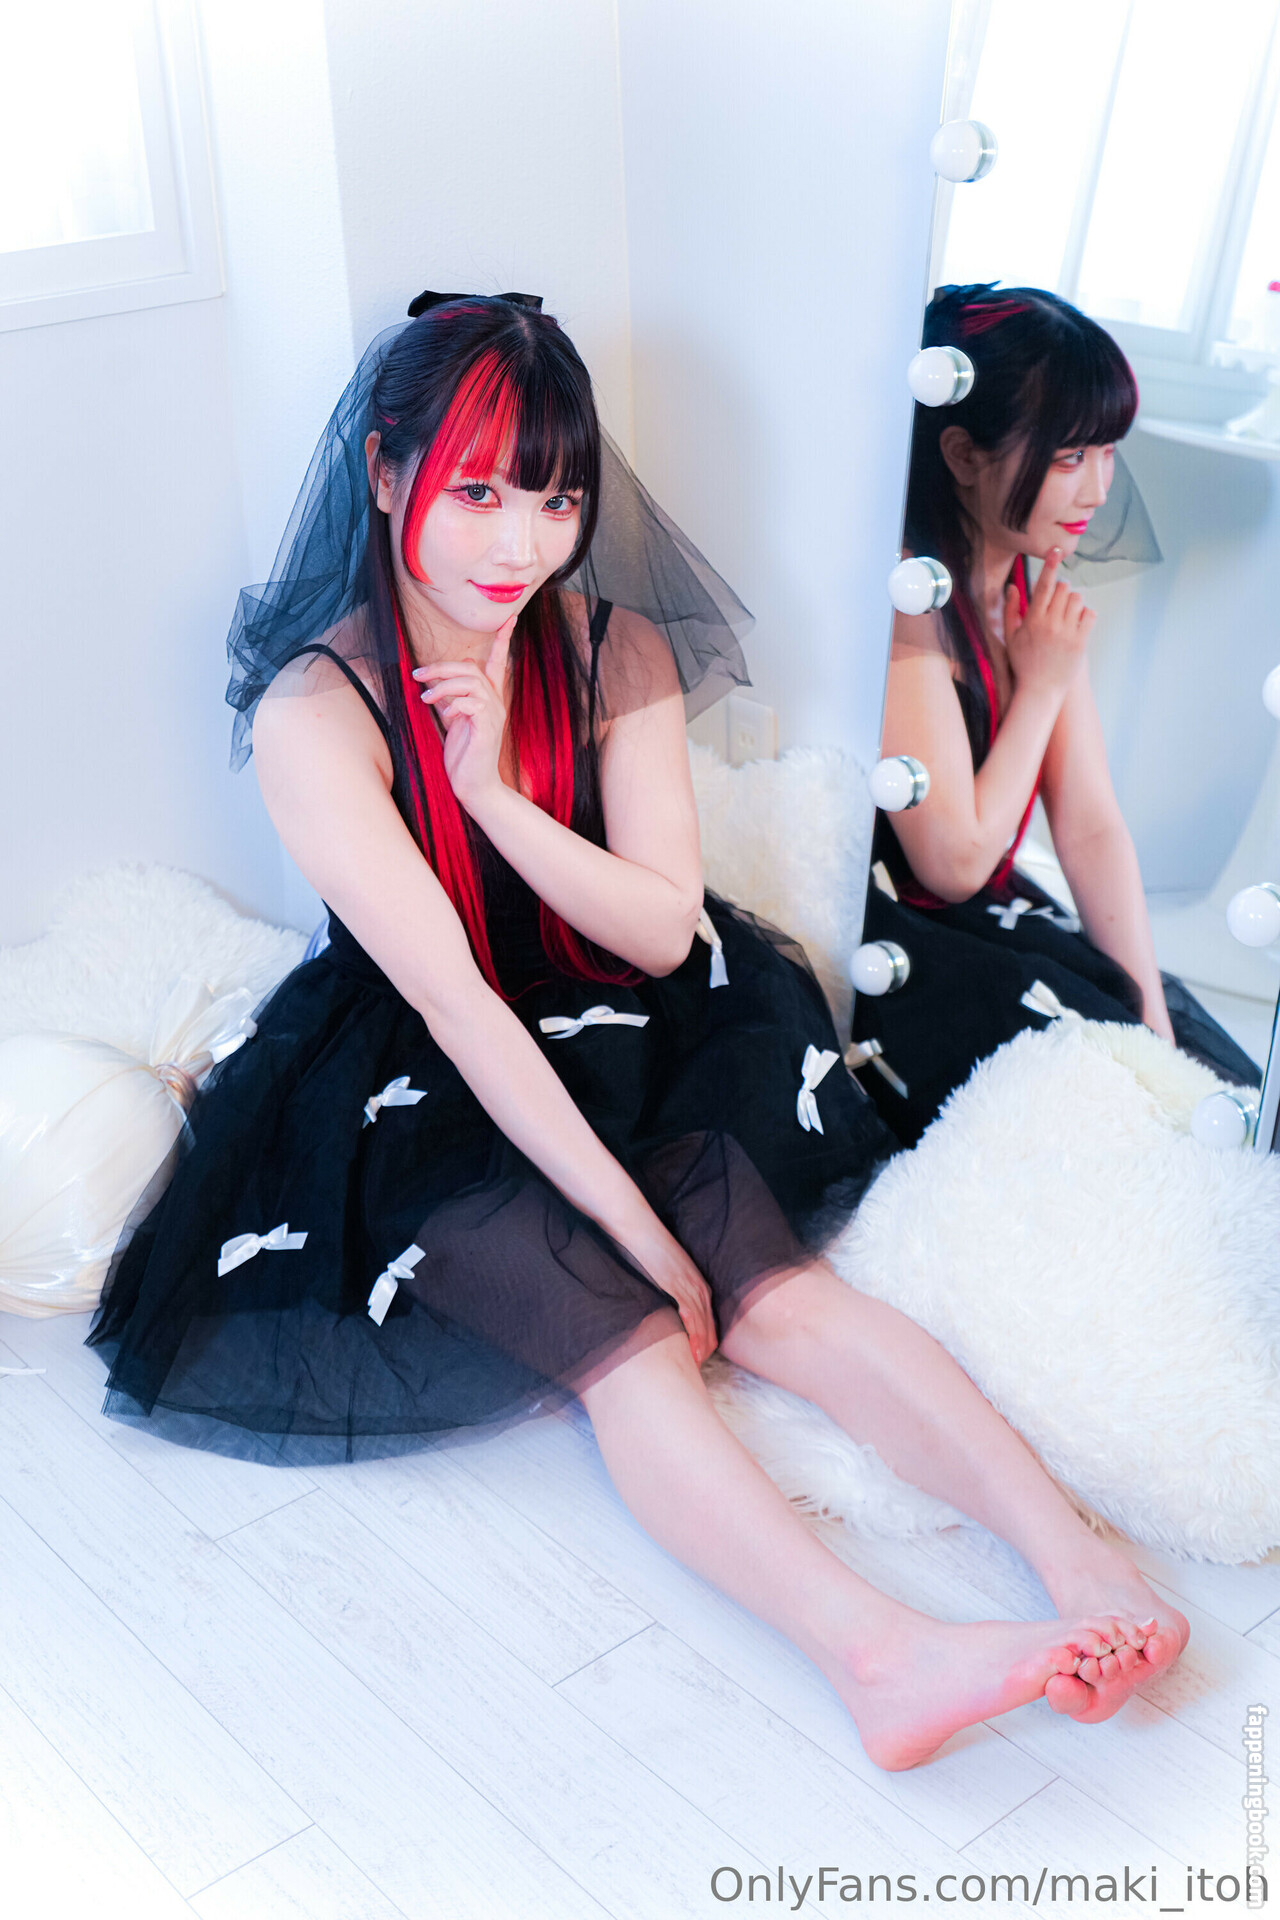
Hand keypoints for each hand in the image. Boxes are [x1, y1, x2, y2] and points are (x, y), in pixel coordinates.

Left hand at [412, 615, 515, 812]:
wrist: (474, 786)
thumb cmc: (463, 756)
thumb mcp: (456, 721)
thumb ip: (455, 698)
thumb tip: (449, 679)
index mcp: (489, 700)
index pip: (499, 663)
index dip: (503, 640)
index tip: (509, 618)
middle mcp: (495, 704)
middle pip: (473, 668)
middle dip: (442, 666)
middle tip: (419, 675)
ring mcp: (493, 716)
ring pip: (471, 682)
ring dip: (443, 685)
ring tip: (425, 697)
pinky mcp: (487, 729)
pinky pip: (472, 704)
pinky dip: (453, 704)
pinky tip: (444, 715)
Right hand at [615, 1213, 717, 1367]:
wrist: (635, 1225)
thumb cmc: (642, 1246)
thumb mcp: (662, 1270)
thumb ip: (666, 1288)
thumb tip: (659, 1308)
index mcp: (696, 1281)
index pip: (709, 1318)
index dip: (706, 1340)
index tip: (699, 1358)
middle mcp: (697, 1283)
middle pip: (710, 1323)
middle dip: (706, 1347)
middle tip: (698, 1368)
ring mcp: (687, 1282)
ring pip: (703, 1321)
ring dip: (702, 1345)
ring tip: (697, 1366)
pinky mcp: (675, 1282)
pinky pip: (689, 1312)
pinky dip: (693, 1332)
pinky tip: (693, 1348)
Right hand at [1005, 548, 1094, 702]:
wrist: (1040, 690)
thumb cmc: (1023, 663)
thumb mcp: (1011, 637)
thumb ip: (1011, 611)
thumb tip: (1012, 587)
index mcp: (1032, 620)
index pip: (1043, 586)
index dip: (1050, 566)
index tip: (1056, 551)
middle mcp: (1050, 624)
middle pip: (1063, 589)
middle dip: (1061, 590)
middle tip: (1057, 603)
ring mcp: (1067, 633)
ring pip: (1077, 599)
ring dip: (1073, 602)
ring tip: (1067, 614)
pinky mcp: (1080, 642)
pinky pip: (1089, 615)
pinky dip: (1086, 614)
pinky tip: (1078, 623)